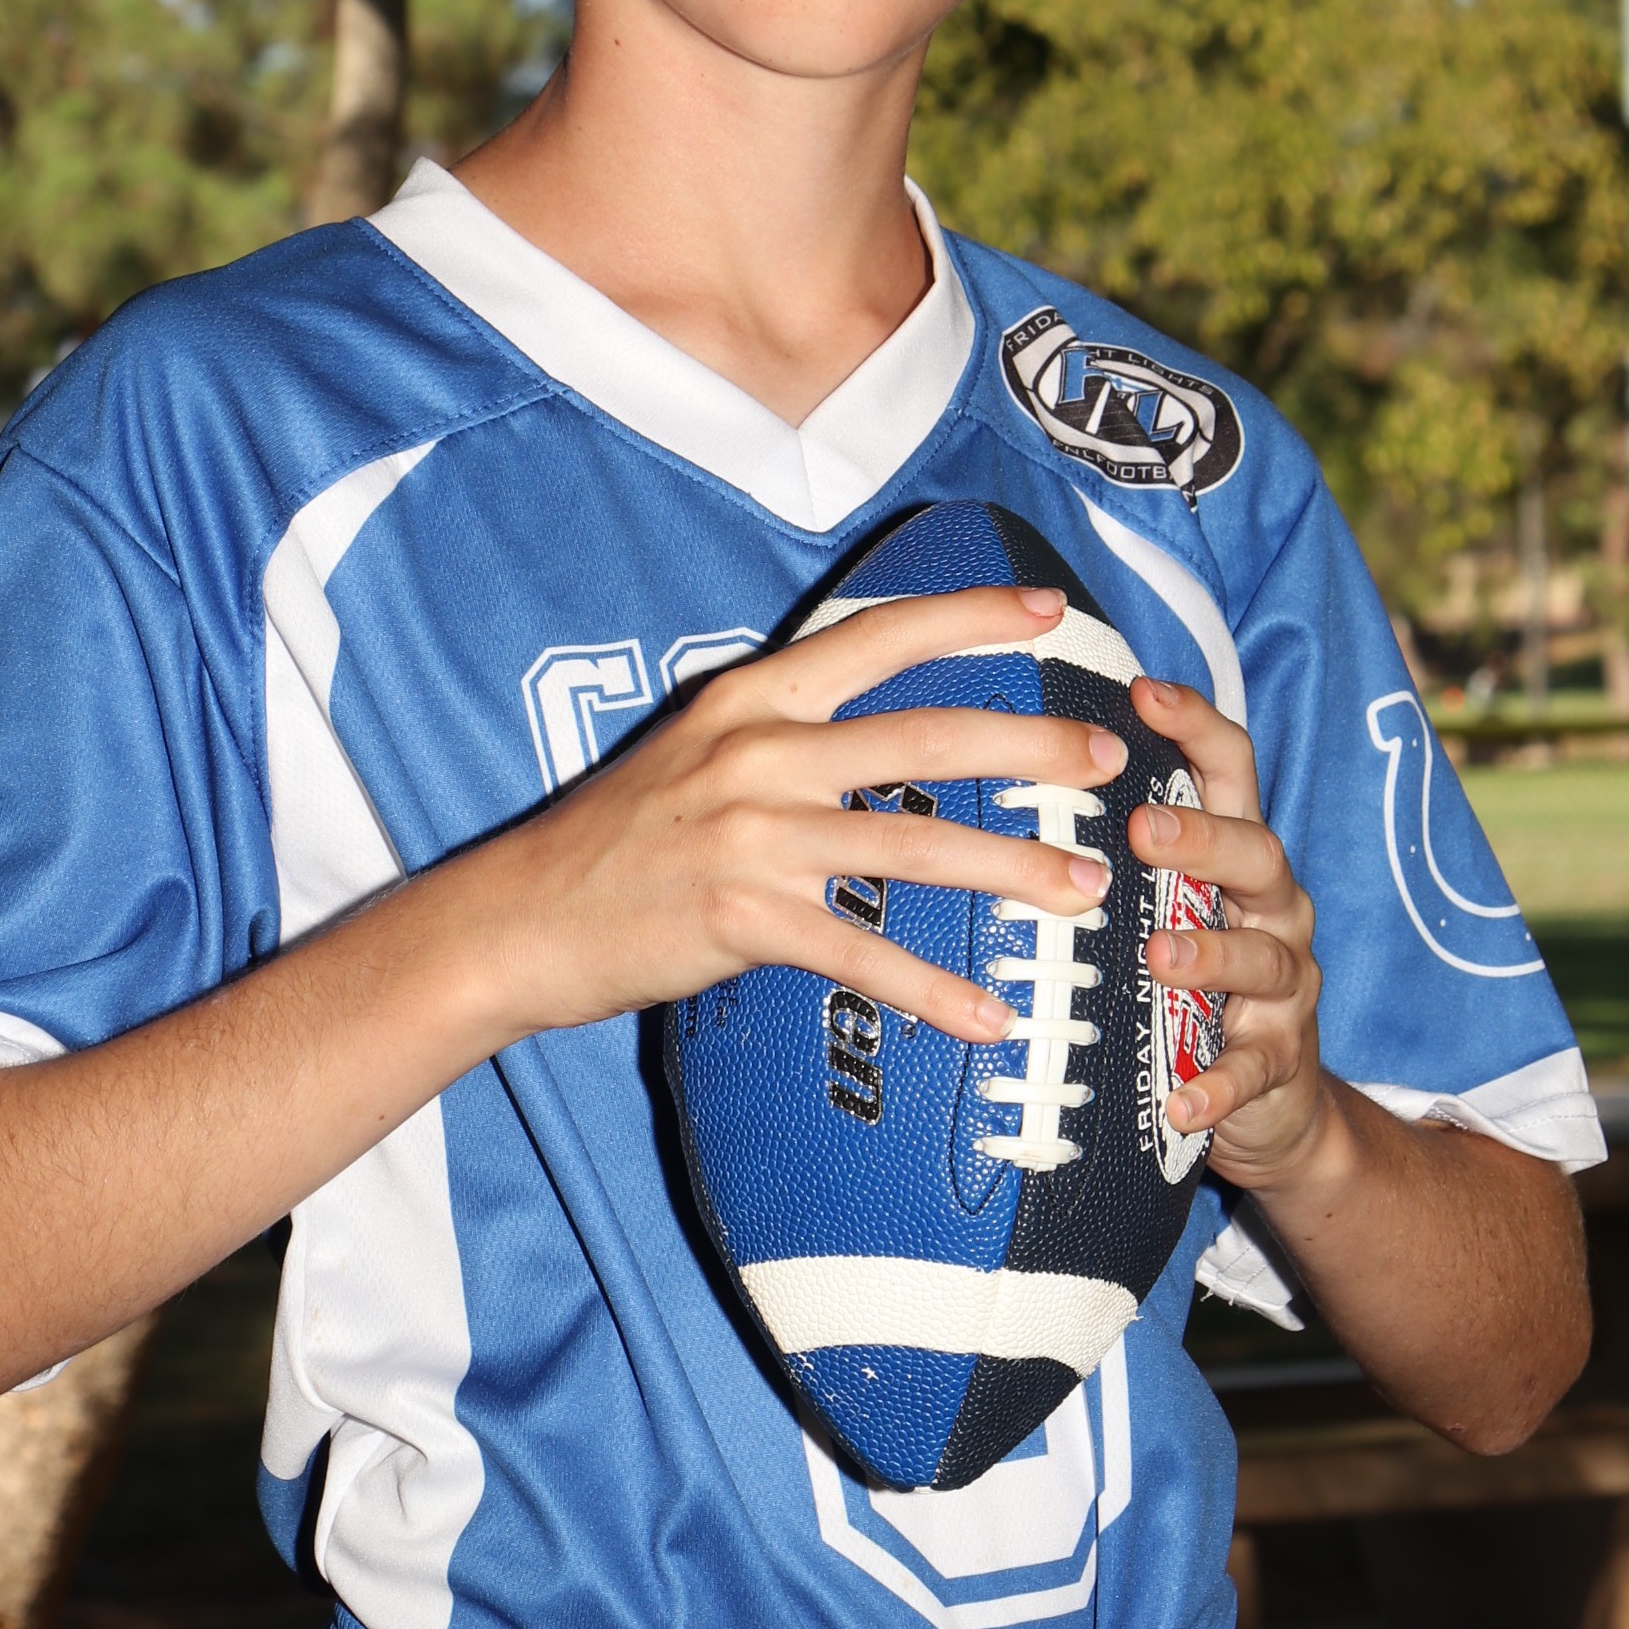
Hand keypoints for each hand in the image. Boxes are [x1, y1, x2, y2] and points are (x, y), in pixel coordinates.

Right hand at [479, 584, 1130, 1047]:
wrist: (520, 917)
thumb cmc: (618, 839)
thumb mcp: (698, 750)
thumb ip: (785, 731)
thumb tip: (880, 729)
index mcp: (753, 696)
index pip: (880, 637)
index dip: (971, 616)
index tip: (1050, 610)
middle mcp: (760, 751)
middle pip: (928, 734)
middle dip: (1033, 744)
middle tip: (1109, 761)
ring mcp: (754, 835)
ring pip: (917, 843)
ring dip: (1014, 868)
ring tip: (1084, 892)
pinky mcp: (745, 918)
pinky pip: (864, 954)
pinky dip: (935, 989)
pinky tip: (989, 1018)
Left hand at [1126, 674, 1328, 1189]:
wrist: (1275, 1102)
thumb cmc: (1193, 980)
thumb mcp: (1164, 906)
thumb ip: (1117, 851)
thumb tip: (1012, 770)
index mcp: (1237, 855)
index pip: (1231, 770)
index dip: (1195, 726)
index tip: (1142, 694)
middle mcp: (1272, 906)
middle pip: (1256, 852)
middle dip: (1202, 836)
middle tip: (1142, 830)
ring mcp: (1284, 984)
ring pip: (1260, 956)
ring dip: (1210, 953)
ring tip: (1158, 955)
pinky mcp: (1281, 1059)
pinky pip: (1253, 1069)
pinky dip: (1219, 1085)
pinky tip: (1180, 1099)